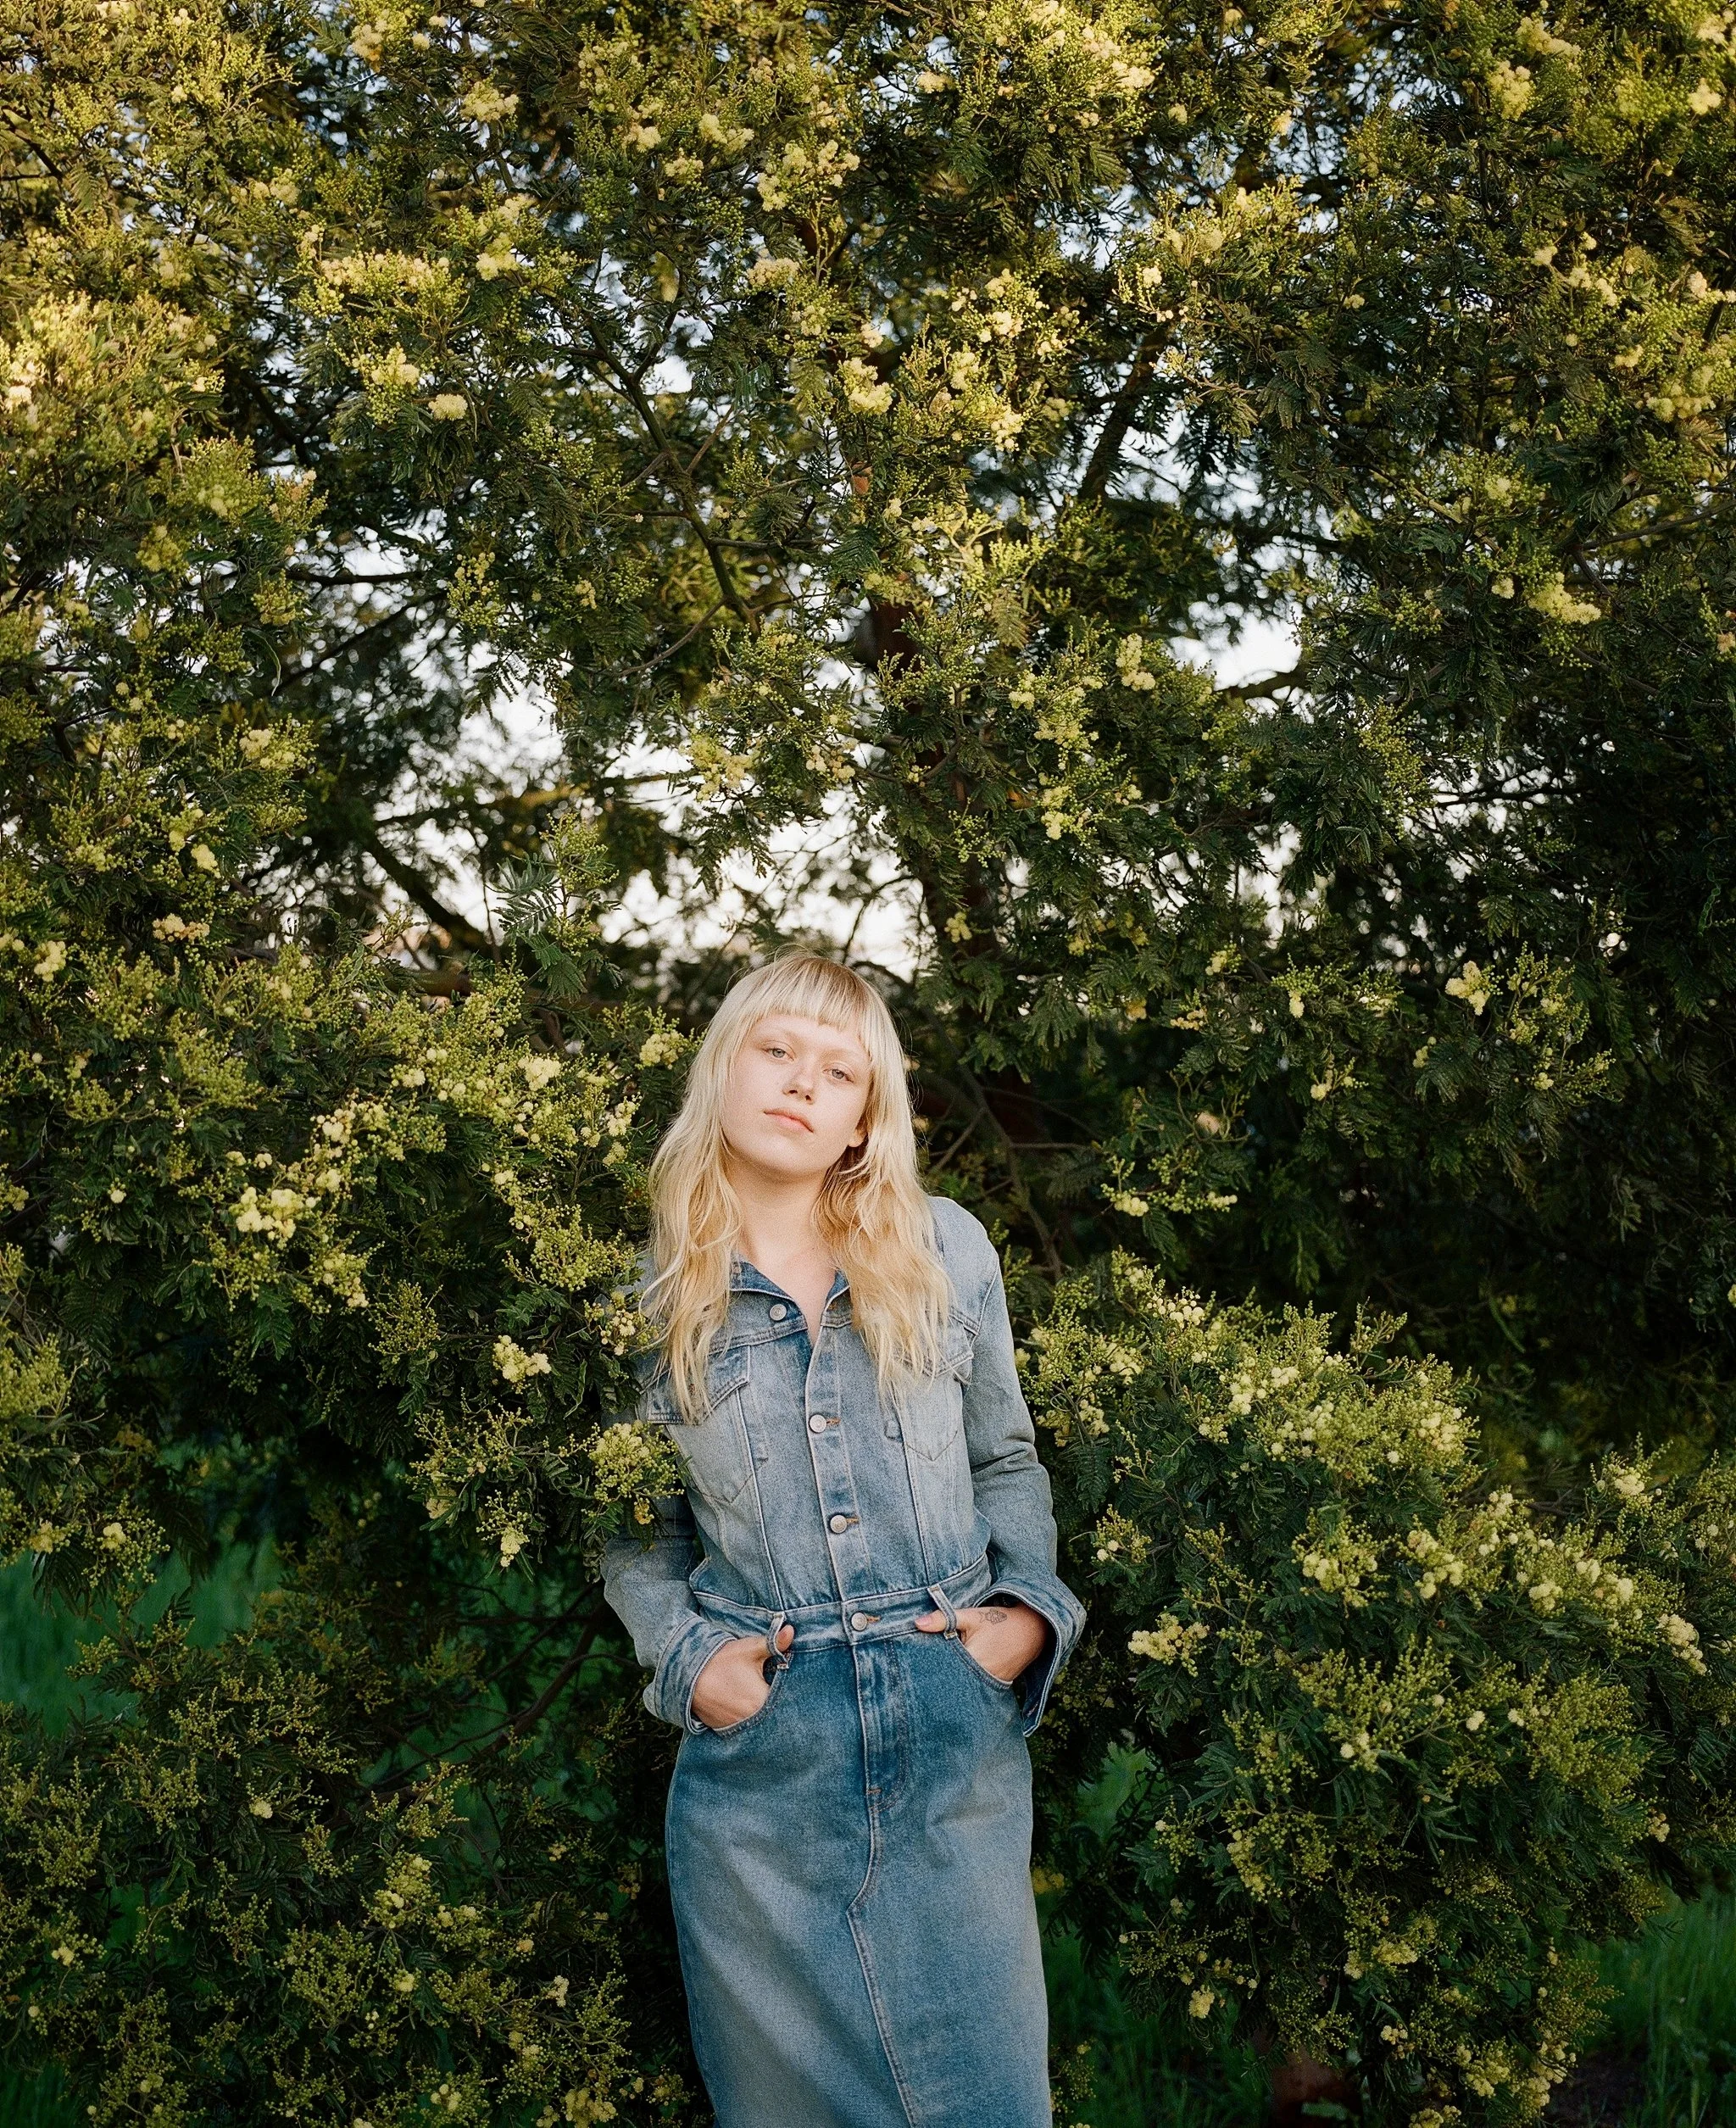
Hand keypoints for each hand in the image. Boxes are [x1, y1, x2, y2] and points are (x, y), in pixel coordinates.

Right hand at [691, 1623, 793, 1729]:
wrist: (687, 1675)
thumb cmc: (721, 1661)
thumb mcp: (749, 1650)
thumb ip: (774, 1643)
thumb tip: (791, 1631)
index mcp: (762, 1701)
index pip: (785, 1699)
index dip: (788, 1690)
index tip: (784, 1681)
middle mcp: (752, 1720)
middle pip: (772, 1712)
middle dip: (775, 1703)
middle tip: (769, 1689)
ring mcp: (737, 1727)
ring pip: (758, 1721)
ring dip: (761, 1713)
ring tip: (753, 1695)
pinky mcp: (725, 1730)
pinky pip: (742, 1726)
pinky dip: (745, 1718)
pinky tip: (741, 1704)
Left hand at [915, 1600, 1049, 1683]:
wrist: (1032, 1630)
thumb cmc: (1000, 1622)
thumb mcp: (972, 1617)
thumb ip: (945, 1619)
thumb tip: (917, 1623)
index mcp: (972, 1662)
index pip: (941, 1669)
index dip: (926, 1665)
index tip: (912, 1662)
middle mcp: (979, 1679)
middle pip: (948, 1680)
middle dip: (935, 1674)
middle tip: (916, 1669)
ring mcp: (987, 1684)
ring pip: (959, 1684)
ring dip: (948, 1677)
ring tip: (930, 1675)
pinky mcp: (992, 1685)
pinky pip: (971, 1685)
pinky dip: (962, 1680)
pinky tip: (952, 1675)